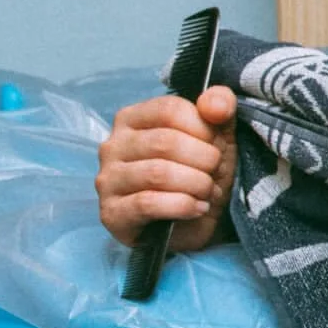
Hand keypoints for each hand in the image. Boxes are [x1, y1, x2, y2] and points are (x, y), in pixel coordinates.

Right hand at [95, 87, 236, 251]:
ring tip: (209, 191)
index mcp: (132, 119)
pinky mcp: (111, 213)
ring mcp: (107, 180)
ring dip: (197, 184)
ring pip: (158, 173)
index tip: (217, 145)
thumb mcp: (218, 134)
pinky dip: (183, 206)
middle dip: (204, 159)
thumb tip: (215, 105)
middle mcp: (112, 146)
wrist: (193, 222)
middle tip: (216, 173)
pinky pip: (147, 203)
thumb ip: (220, 106)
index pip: (169, 109)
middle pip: (165, 142)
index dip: (204, 128)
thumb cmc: (200, 171)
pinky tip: (198, 208)